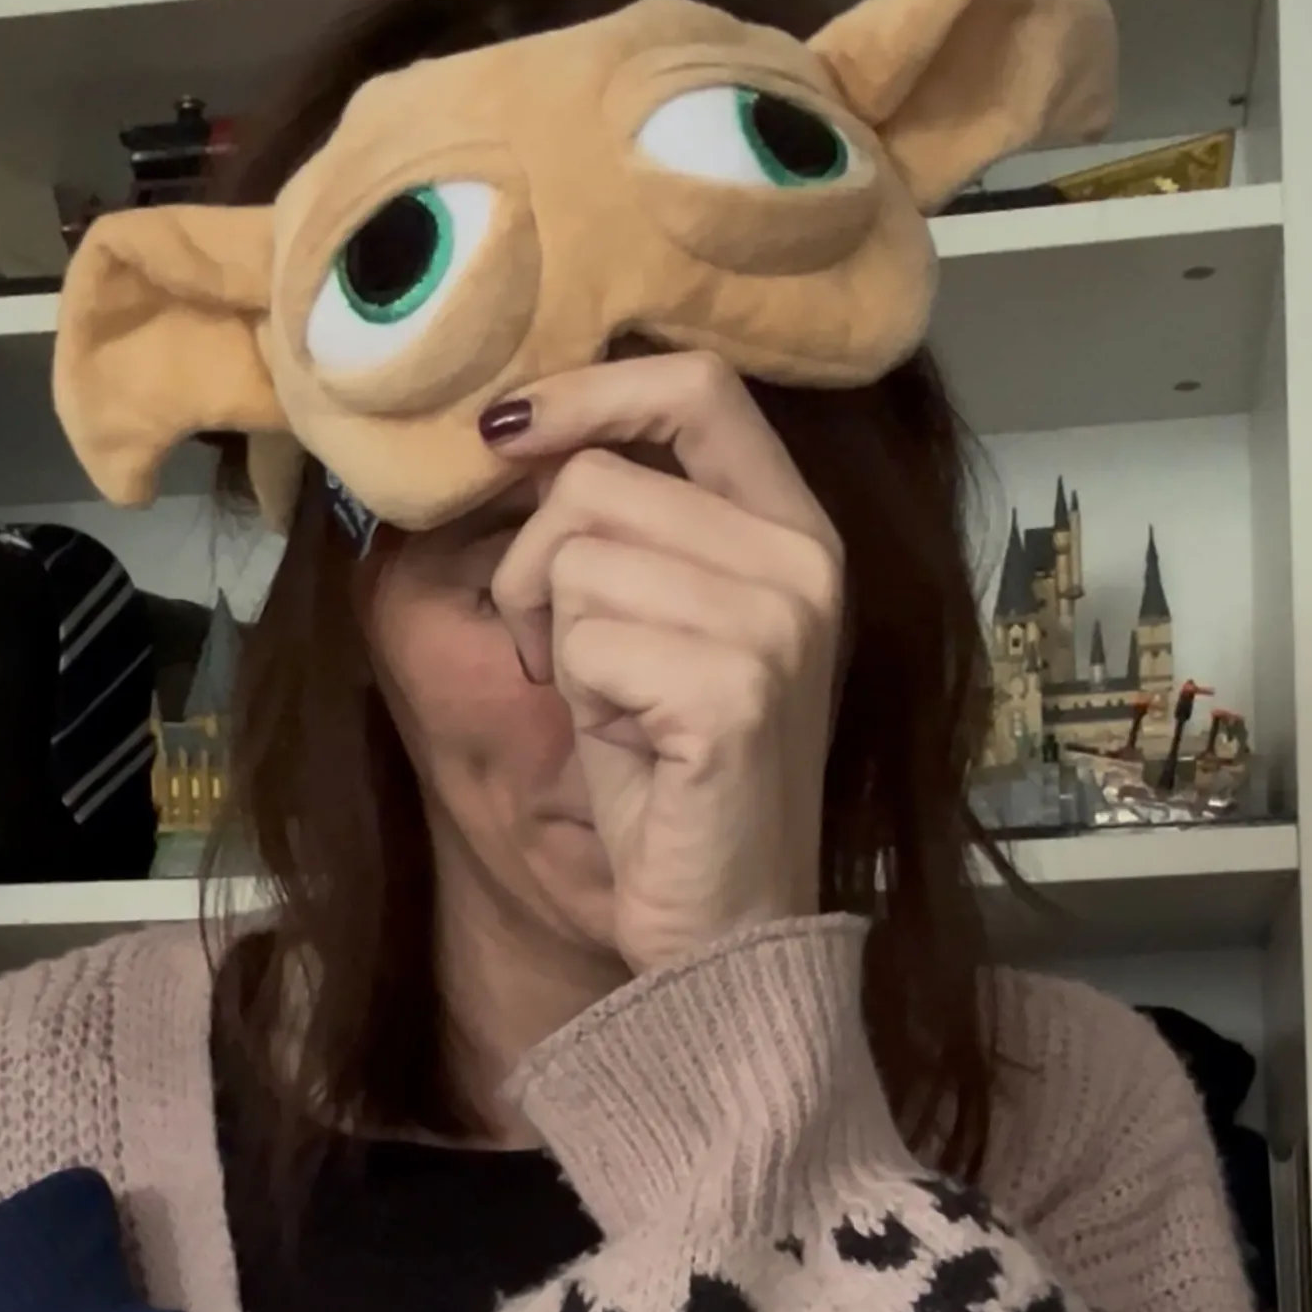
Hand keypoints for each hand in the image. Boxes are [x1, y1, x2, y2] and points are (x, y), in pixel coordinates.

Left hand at [486, 352, 841, 974]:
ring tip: (609, 707)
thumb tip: (524, 432)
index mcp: (796, 533)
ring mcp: (777, 625)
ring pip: (577, 557)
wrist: (727, 922)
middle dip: (534, 567)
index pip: (697, 389)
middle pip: (597, 482)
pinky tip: (626, 743)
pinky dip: (574, 694)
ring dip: (553, 637)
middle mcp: (803, 564)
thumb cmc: (675, 778)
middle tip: (565, 656)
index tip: (507, 431)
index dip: (589, 391)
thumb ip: (631, 526)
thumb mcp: (657, 623)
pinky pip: (582, 638)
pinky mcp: (732, 690)